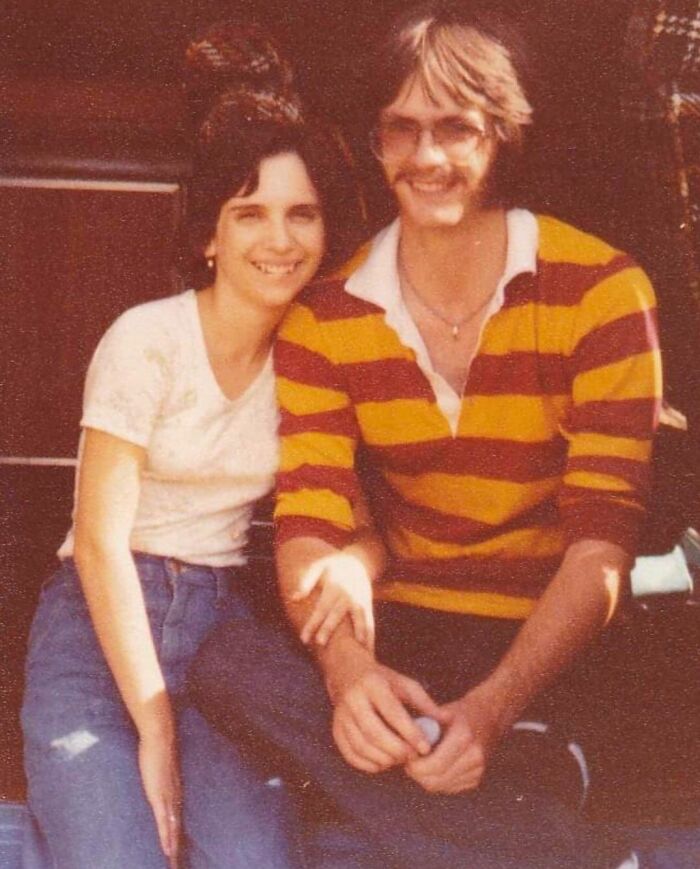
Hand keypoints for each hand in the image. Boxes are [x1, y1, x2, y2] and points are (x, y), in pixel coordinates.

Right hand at [138, 730, 181, 866]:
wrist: (160, 736)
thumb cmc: (158, 747)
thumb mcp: (159, 764)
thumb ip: (159, 773)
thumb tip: (155, 774)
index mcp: (175, 789)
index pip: (177, 815)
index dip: (177, 831)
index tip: (178, 846)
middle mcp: (175, 795)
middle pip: (178, 825)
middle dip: (177, 843)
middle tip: (177, 861)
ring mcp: (168, 797)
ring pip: (172, 827)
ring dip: (173, 845)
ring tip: (173, 861)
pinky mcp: (159, 797)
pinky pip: (163, 821)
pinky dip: (166, 836)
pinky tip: (167, 849)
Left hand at [292, 552, 373, 648]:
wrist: (357, 562)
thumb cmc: (333, 567)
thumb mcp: (319, 567)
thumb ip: (306, 582)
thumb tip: (294, 598)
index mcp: (334, 586)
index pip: (321, 607)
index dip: (312, 623)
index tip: (304, 639)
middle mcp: (347, 594)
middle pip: (337, 613)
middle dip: (329, 628)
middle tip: (320, 643)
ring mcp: (360, 600)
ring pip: (359, 618)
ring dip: (358, 633)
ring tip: (357, 650)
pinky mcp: (368, 605)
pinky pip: (370, 622)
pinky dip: (370, 636)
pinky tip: (369, 651)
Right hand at [324, 642, 441, 773]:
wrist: (348, 673)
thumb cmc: (384, 682)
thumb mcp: (405, 684)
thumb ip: (424, 703)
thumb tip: (445, 722)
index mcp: (372, 684)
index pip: (392, 712)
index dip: (410, 732)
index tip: (425, 748)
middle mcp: (353, 699)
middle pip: (374, 733)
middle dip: (396, 750)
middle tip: (412, 757)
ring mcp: (341, 716)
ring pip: (362, 746)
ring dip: (384, 759)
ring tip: (400, 759)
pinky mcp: (336, 730)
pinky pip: (351, 755)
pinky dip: (368, 764)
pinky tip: (383, 762)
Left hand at [405, 686, 504, 793]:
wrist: (489, 717)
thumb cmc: (460, 713)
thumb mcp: (442, 712)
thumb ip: (424, 726)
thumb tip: (403, 743)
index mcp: (464, 737)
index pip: (435, 765)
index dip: (415, 766)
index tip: (406, 757)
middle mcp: (474, 756)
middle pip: (436, 779)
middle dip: (417, 774)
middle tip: (408, 762)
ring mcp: (477, 770)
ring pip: (441, 786)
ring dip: (426, 778)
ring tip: (419, 763)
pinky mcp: (476, 780)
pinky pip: (449, 788)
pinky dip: (437, 781)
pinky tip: (433, 768)